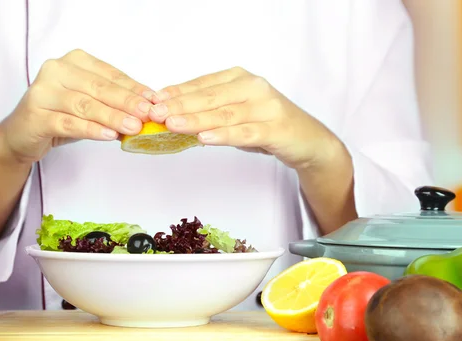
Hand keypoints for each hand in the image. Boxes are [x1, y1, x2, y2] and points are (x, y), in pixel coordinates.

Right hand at [0, 49, 153, 164]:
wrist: (21, 135)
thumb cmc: (59, 116)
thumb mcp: (90, 105)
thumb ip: (113, 103)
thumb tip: (147, 110)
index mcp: (73, 61)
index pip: (109, 74)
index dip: (134, 88)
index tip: (154, 101)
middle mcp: (55, 70)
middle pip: (99, 88)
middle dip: (127, 102)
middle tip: (148, 115)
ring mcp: (43, 92)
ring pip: (85, 105)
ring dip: (113, 117)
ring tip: (134, 128)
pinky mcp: (36, 115)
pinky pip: (69, 123)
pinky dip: (92, 130)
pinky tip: (110, 136)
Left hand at [147, 67, 342, 170]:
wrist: (307, 140)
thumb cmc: (266, 125)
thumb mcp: (235, 114)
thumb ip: (209, 112)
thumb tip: (171, 115)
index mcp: (240, 79)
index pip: (203, 84)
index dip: (177, 92)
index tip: (153, 100)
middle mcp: (253, 87)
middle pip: (210, 98)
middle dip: (180, 105)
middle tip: (156, 113)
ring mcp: (266, 107)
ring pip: (225, 114)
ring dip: (196, 120)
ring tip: (173, 124)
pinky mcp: (275, 128)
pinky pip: (245, 132)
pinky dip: (223, 135)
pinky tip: (205, 138)